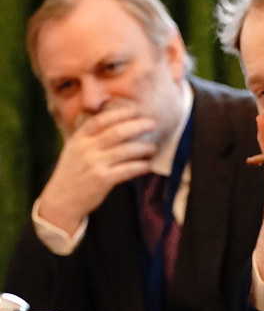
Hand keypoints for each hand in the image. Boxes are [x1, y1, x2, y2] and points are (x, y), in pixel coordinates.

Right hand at [36, 105, 156, 234]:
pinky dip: (141, 166)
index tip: (134, 110)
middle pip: (117, 132)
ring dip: (143, 147)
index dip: (119, 114)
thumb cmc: (72, 173)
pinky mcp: (103, 179)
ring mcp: (94, 164)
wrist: (61, 200)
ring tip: (153, 147)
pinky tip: (148, 165)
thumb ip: (89, 138)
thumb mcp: (74, 150)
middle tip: (153, 123)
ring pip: (126, 150)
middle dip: (137, 125)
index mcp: (78, 139)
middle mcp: (86, 149)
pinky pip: (128, 169)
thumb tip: (116, 124)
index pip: (100, 120)